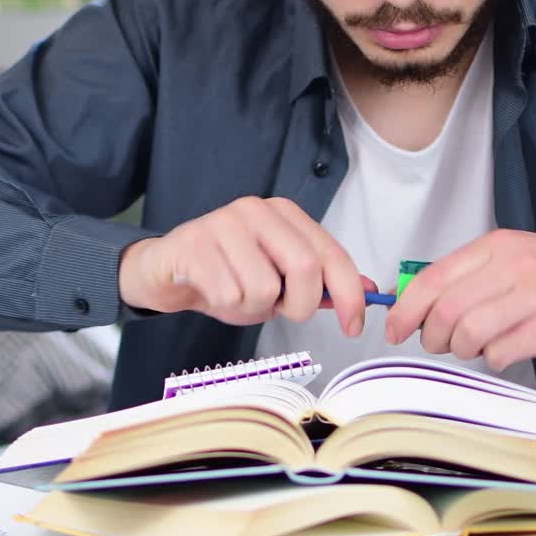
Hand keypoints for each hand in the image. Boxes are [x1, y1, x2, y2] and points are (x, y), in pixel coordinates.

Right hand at [119, 197, 368, 334]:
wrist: (165, 271)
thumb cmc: (226, 276)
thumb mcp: (278, 279)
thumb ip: (320, 282)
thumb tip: (370, 289)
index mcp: (284, 213)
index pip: (331, 253)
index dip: (350, 293)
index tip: (353, 325)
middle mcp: (256, 210)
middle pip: (305, 267)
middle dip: (299, 305)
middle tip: (279, 310)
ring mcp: (223, 223)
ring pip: (263, 288)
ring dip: (252, 308)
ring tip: (235, 295)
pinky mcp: (194, 243)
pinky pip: (227, 294)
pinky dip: (224, 306)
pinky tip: (211, 291)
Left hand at [385, 230, 535, 369]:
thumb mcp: (515, 255)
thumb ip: (471, 274)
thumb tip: (420, 302)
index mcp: (497, 246)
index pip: (433, 278)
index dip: (406, 309)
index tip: (395, 329)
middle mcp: (513, 265)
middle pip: (446, 309)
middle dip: (431, 336)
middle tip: (438, 344)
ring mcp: (533, 296)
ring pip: (468, 332)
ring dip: (460, 350)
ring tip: (472, 348)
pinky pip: (499, 352)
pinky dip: (491, 360)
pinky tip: (503, 352)